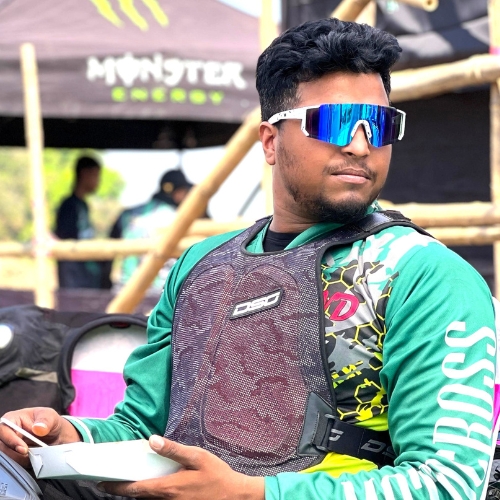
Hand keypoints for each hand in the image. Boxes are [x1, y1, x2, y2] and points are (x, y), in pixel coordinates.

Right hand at [0, 407, 80, 465]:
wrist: (55, 435)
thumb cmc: (50, 422)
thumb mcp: (51, 417)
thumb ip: (46, 420)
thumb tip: (38, 428)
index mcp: (12, 419)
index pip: (3, 429)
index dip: (10, 440)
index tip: (23, 449)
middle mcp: (7, 433)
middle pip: (2, 446)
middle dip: (15, 453)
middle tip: (29, 455)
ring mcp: (8, 445)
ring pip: (5, 456)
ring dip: (19, 459)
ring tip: (33, 456)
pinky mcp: (12, 455)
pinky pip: (11, 462)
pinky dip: (21, 463)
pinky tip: (31, 460)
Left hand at [99, 435, 264, 499]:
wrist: (235, 497)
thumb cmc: (217, 476)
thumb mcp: (197, 457)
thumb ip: (173, 450)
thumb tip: (152, 440)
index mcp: (169, 488)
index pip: (135, 489)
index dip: (116, 487)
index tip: (101, 483)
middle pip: (138, 498)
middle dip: (123, 490)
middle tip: (109, 481)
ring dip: (137, 493)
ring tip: (127, 482)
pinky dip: (150, 494)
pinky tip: (152, 485)